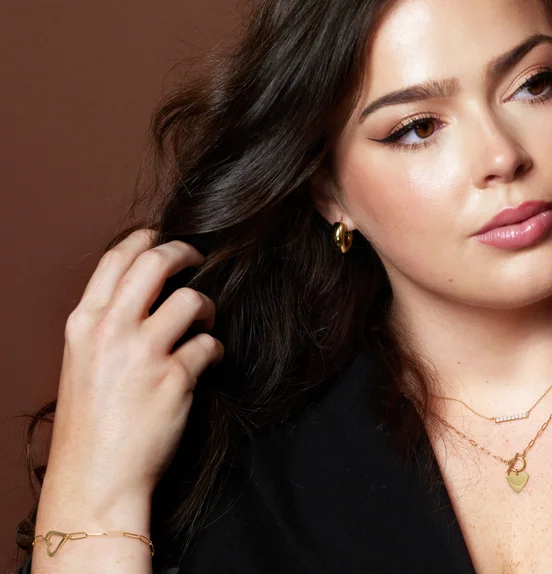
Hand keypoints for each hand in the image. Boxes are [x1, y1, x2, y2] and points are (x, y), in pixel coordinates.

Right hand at [44, 228, 222, 505]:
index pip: (117, 259)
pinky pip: (209, 344)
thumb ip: (107, 323)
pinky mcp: (175, 379)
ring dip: (207, 308)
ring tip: (205, 323)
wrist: (95, 480)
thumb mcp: (82, 361)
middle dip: (184, 253)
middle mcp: (111, 330)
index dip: (145, 239)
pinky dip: (214, 349)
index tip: (163, 237)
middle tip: (198, 259)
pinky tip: (207, 362)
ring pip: (192, 300)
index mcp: (84, 323)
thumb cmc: (90, 423)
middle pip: (156, 262)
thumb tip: (146, 294)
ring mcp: (143, 354)